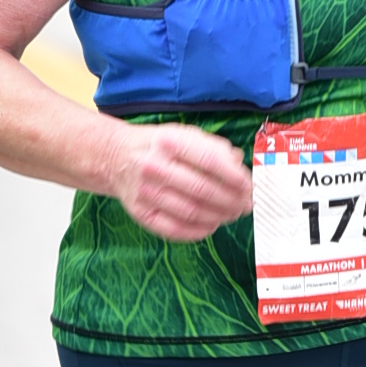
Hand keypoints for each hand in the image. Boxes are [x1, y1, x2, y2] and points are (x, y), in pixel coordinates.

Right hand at [109, 122, 252, 239]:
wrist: (117, 157)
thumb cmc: (160, 146)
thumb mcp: (185, 135)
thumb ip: (214, 148)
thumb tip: (239, 166)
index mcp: (170, 141)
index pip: (210, 161)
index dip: (234, 177)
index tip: (249, 186)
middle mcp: (154, 166)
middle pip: (203, 190)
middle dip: (231, 201)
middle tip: (245, 206)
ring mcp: (145, 191)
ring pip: (192, 212)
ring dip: (219, 217)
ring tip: (232, 215)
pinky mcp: (140, 213)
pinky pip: (175, 230)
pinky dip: (199, 231)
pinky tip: (212, 225)